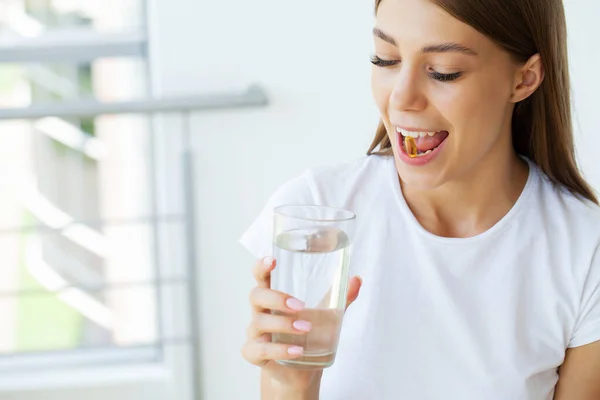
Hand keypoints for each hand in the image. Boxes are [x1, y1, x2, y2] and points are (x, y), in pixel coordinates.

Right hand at [241, 257, 361, 390]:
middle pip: (256, 296)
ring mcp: (256, 333)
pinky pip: (259, 350)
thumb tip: (357, 279)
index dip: (261, 266)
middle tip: (300, 306)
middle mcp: (261, 312)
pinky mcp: (255, 354)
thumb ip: (340, 297)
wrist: (300, 371)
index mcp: (273, 297)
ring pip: (259, 323)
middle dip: (276, 298)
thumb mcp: (326, 314)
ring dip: (283, 324)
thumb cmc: (308, 336)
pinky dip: (279, 350)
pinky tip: (296, 351)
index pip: (261, 277)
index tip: (272, 259)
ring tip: (306, 328)